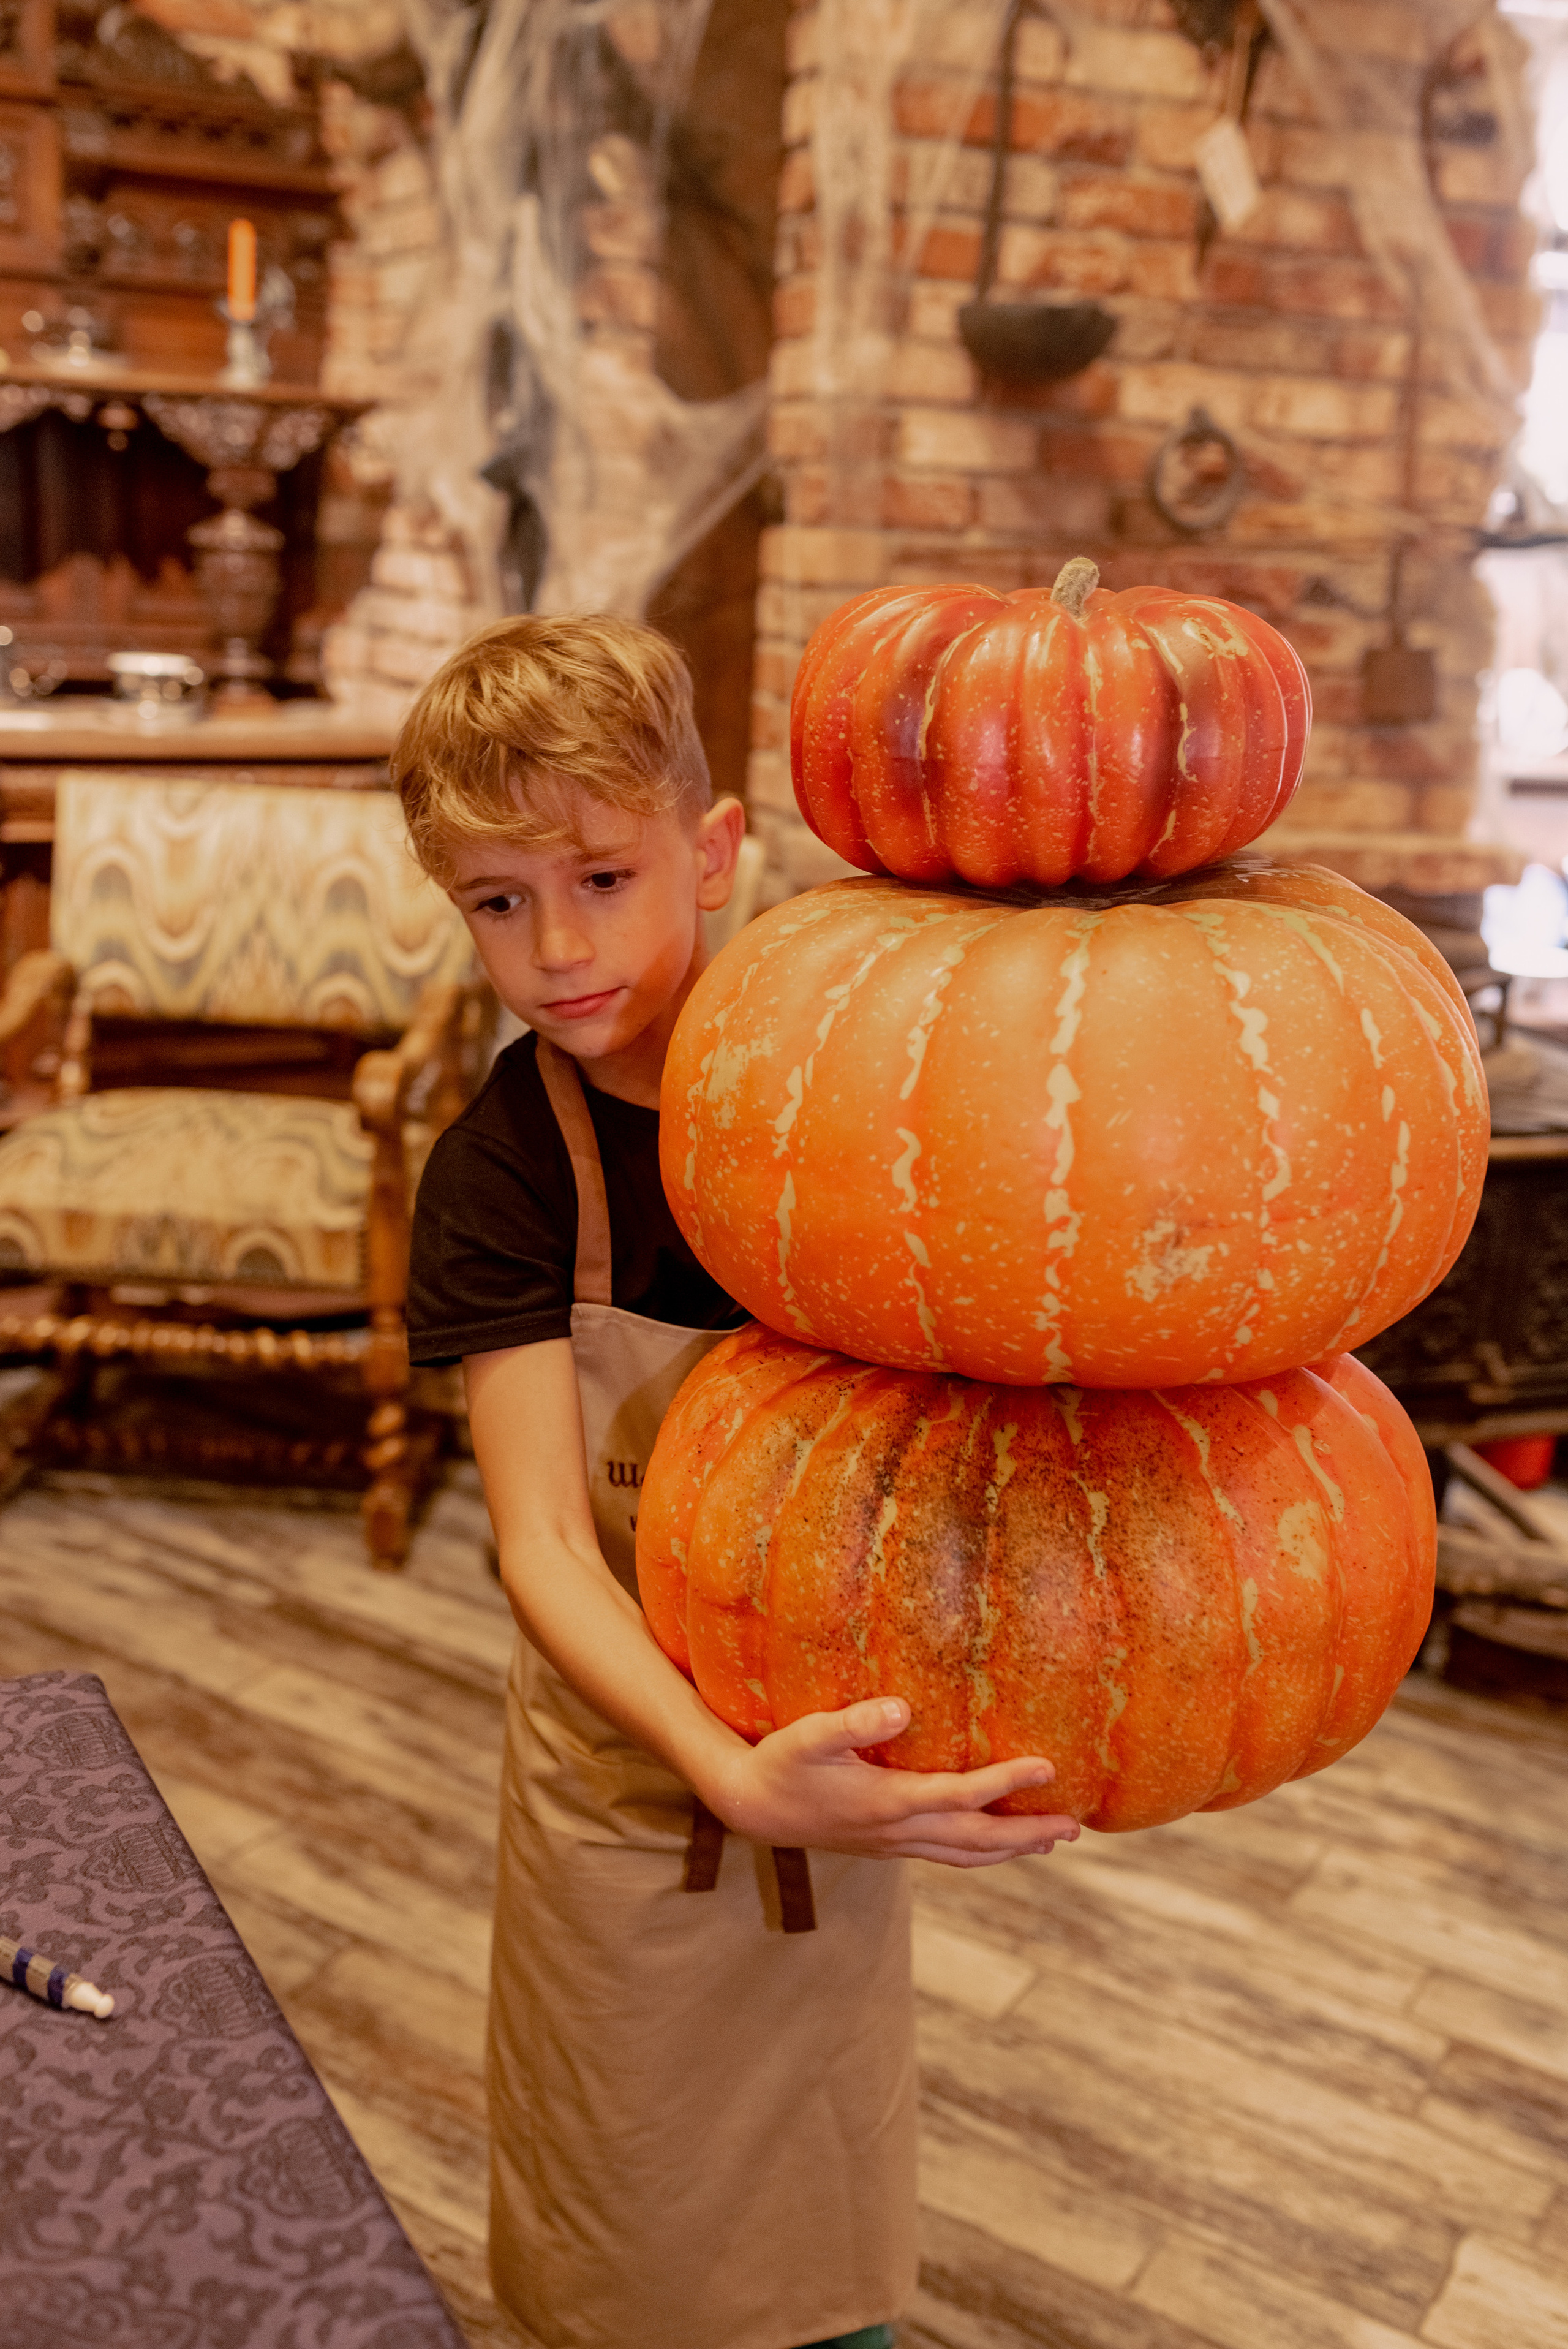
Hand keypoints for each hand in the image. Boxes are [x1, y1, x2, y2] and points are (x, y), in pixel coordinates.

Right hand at [709, 1698, 1080, 1867]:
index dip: (1008, 1782)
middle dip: (1028, 1833)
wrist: (751, 1808)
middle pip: (978, 1838)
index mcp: (889, 1802)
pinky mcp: (886, 1846)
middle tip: (1074, 1827)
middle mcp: (899, 1830)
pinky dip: (979, 1852)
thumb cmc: (780, 1764)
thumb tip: (902, 1708)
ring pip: (965, 1854)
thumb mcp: (809, 1736)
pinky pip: (946, 1855)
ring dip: (1011, 1849)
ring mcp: (894, 1843)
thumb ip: (854, 1723)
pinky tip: (993, 1843)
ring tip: (1052, 1842)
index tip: (1049, 1768)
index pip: (963, 1796)